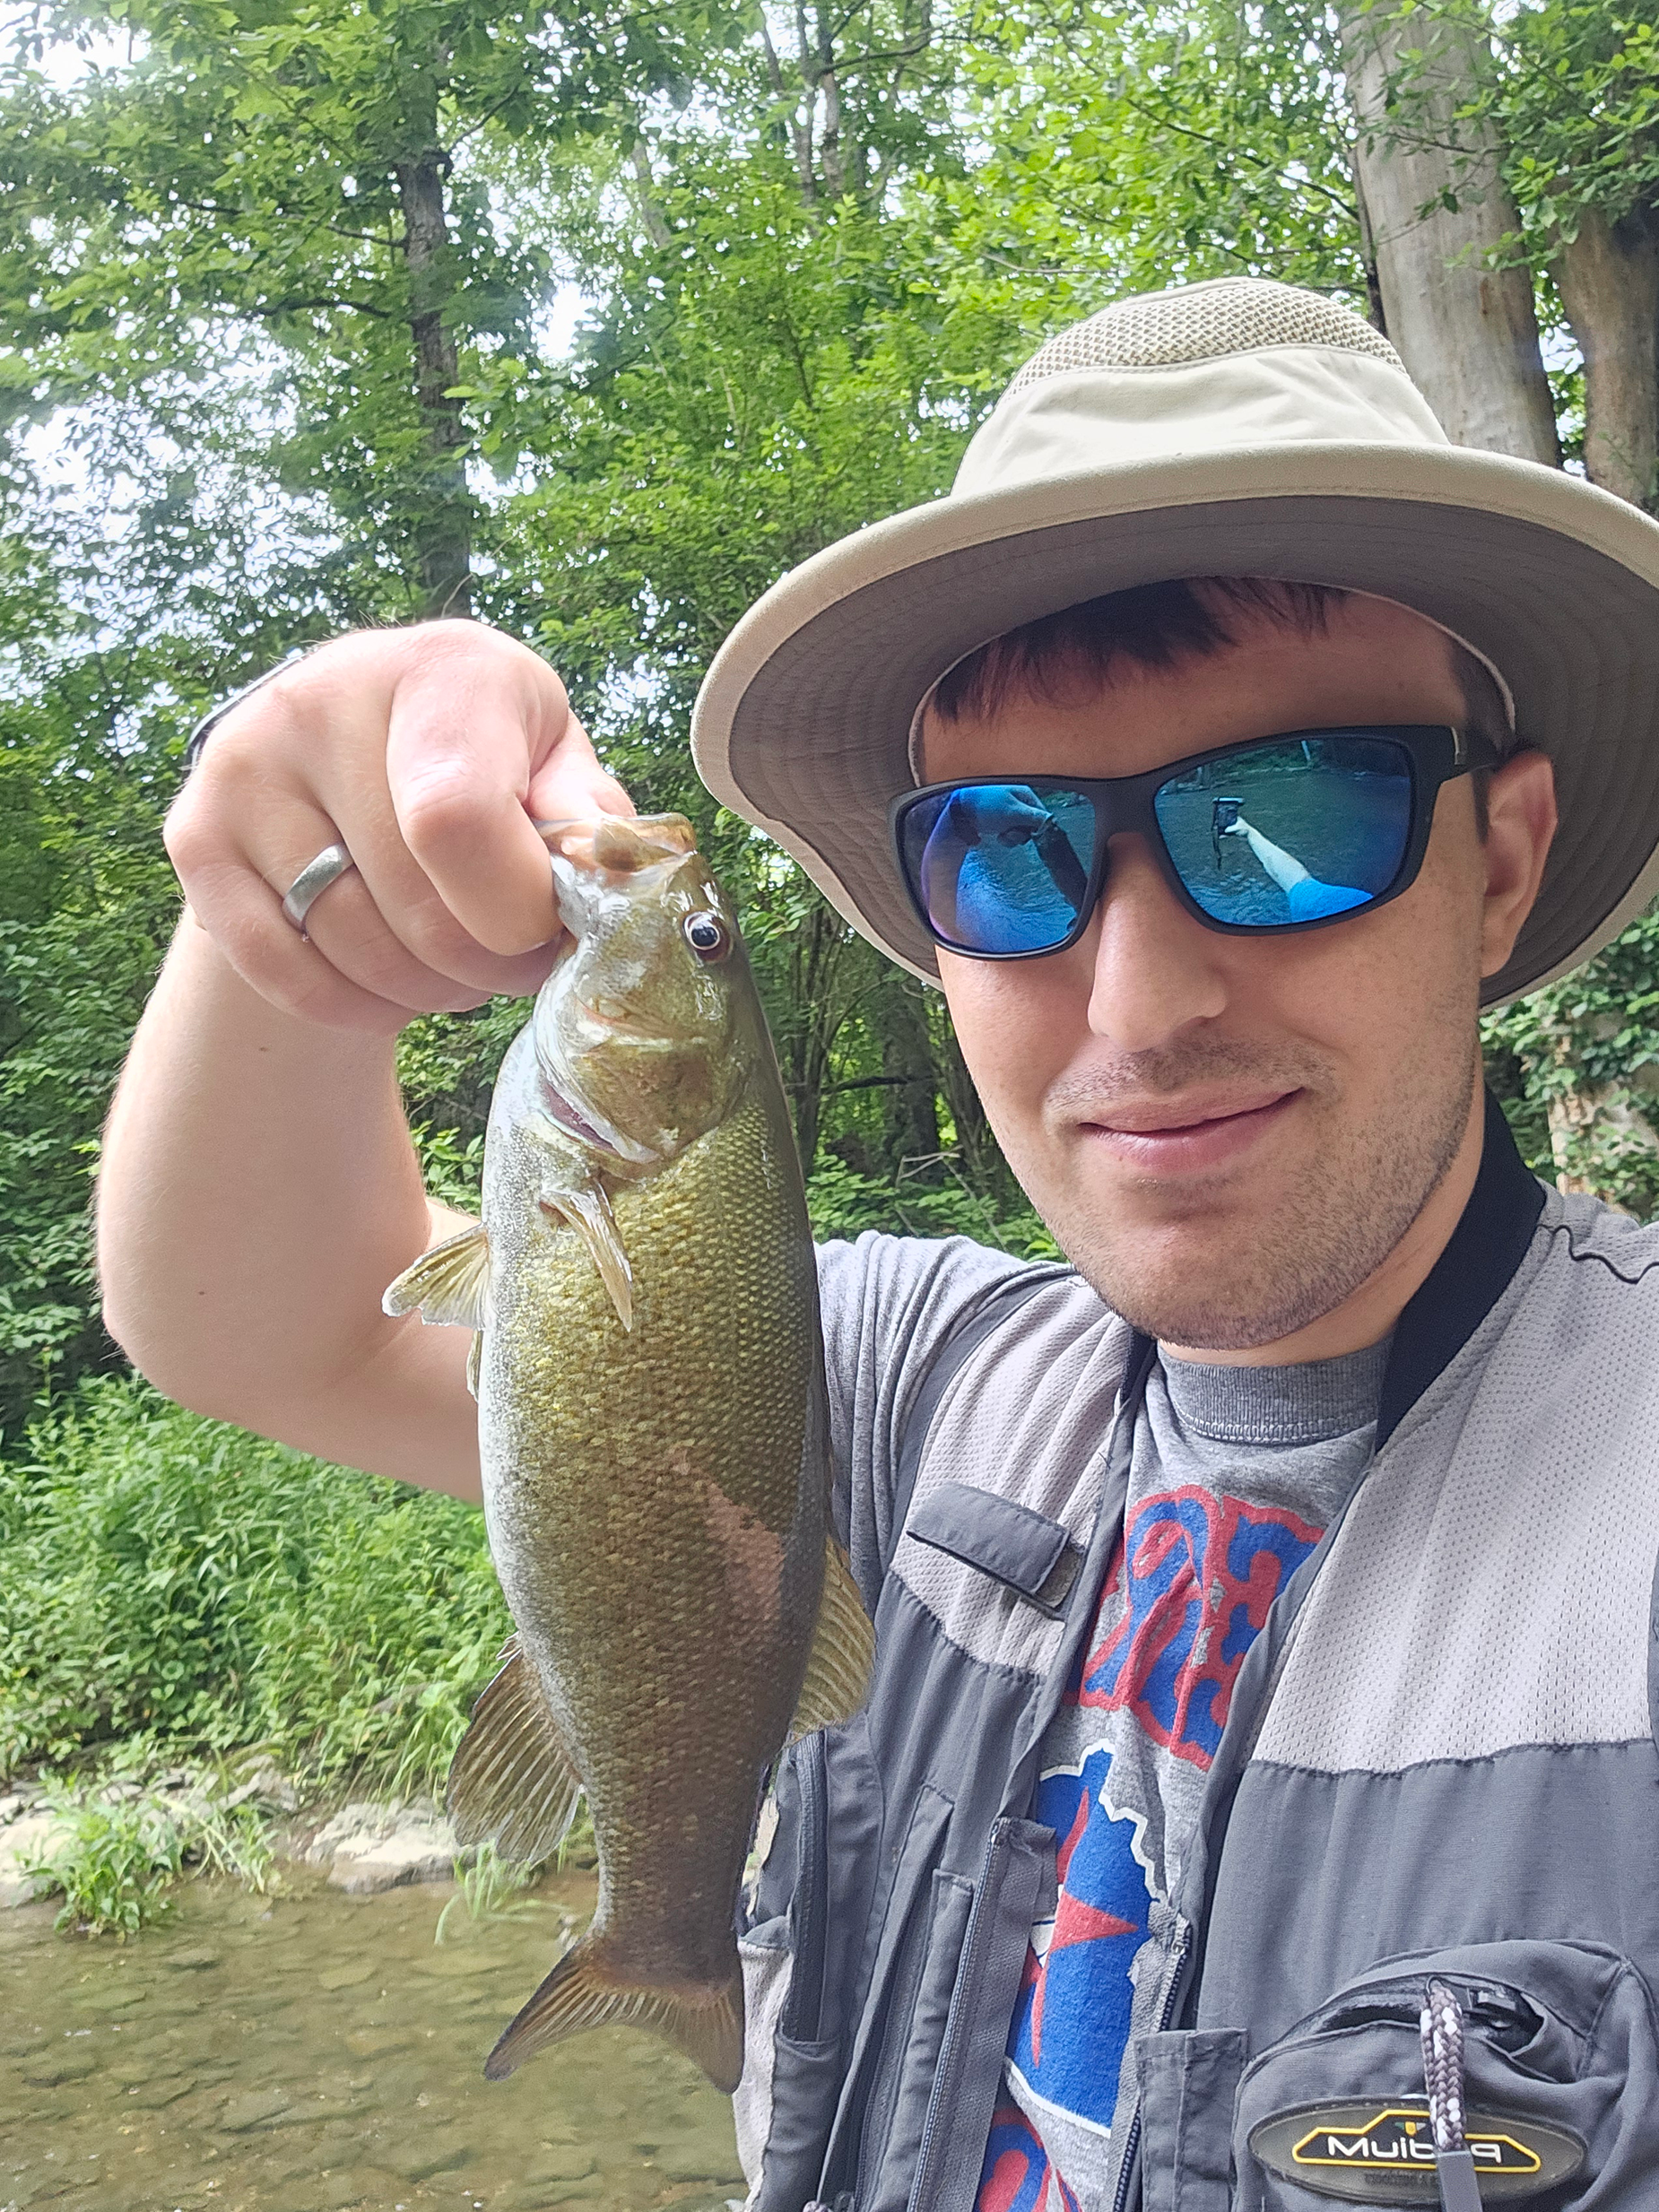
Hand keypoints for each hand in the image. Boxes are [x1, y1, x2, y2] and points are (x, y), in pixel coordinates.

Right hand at [164, 623, 632, 1032]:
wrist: (355, 744)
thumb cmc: (486, 756)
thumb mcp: (554, 763)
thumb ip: (588, 819)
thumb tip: (604, 880)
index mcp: (442, 669)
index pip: (457, 820)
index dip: (513, 909)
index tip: (544, 926)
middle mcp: (323, 699)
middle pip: (417, 909)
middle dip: (487, 965)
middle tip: (510, 959)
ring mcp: (246, 765)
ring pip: (354, 949)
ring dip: (428, 990)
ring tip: (456, 963)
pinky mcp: (195, 832)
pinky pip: (283, 973)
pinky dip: (355, 1006)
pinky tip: (393, 986)